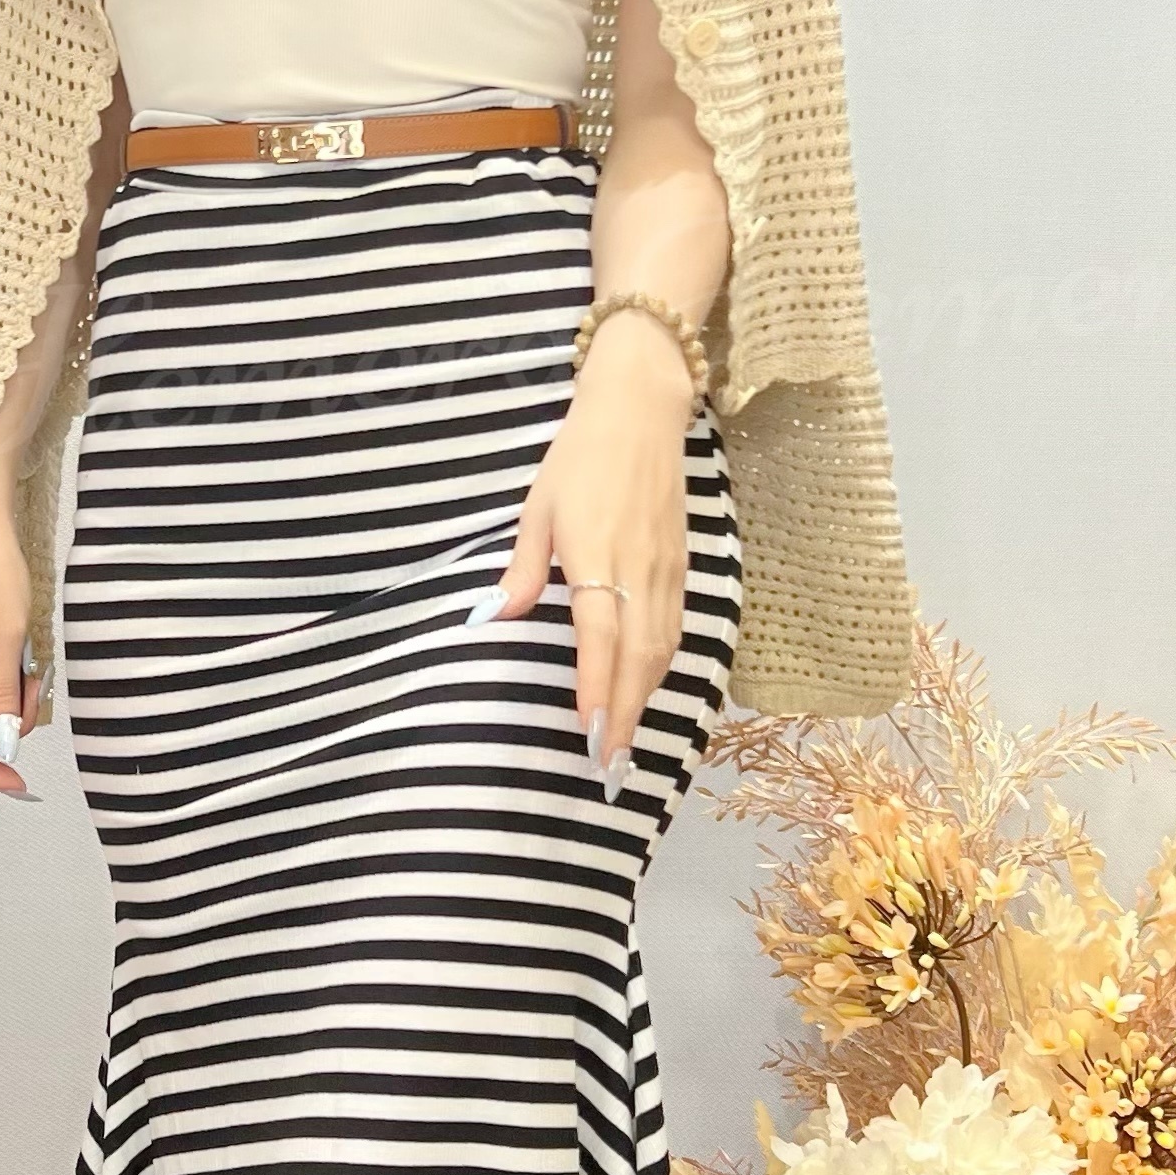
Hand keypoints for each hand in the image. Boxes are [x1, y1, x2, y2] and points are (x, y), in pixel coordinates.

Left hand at [480, 318, 695, 791]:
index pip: (598, 638)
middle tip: (611, 764)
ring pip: (661, 647)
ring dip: (646, 697)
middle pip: (638, 657)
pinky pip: (675, 626)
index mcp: (597, 556)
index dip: (597, 689)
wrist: (643, 410)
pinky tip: (647, 686)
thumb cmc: (580, 455)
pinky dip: (661, 665)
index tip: (590, 733)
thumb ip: (523, 568)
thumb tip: (493, 616)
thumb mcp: (538, 507)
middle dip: (626, 713)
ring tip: (627, 740)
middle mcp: (638, 571)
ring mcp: (667, 569)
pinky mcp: (682, 564)